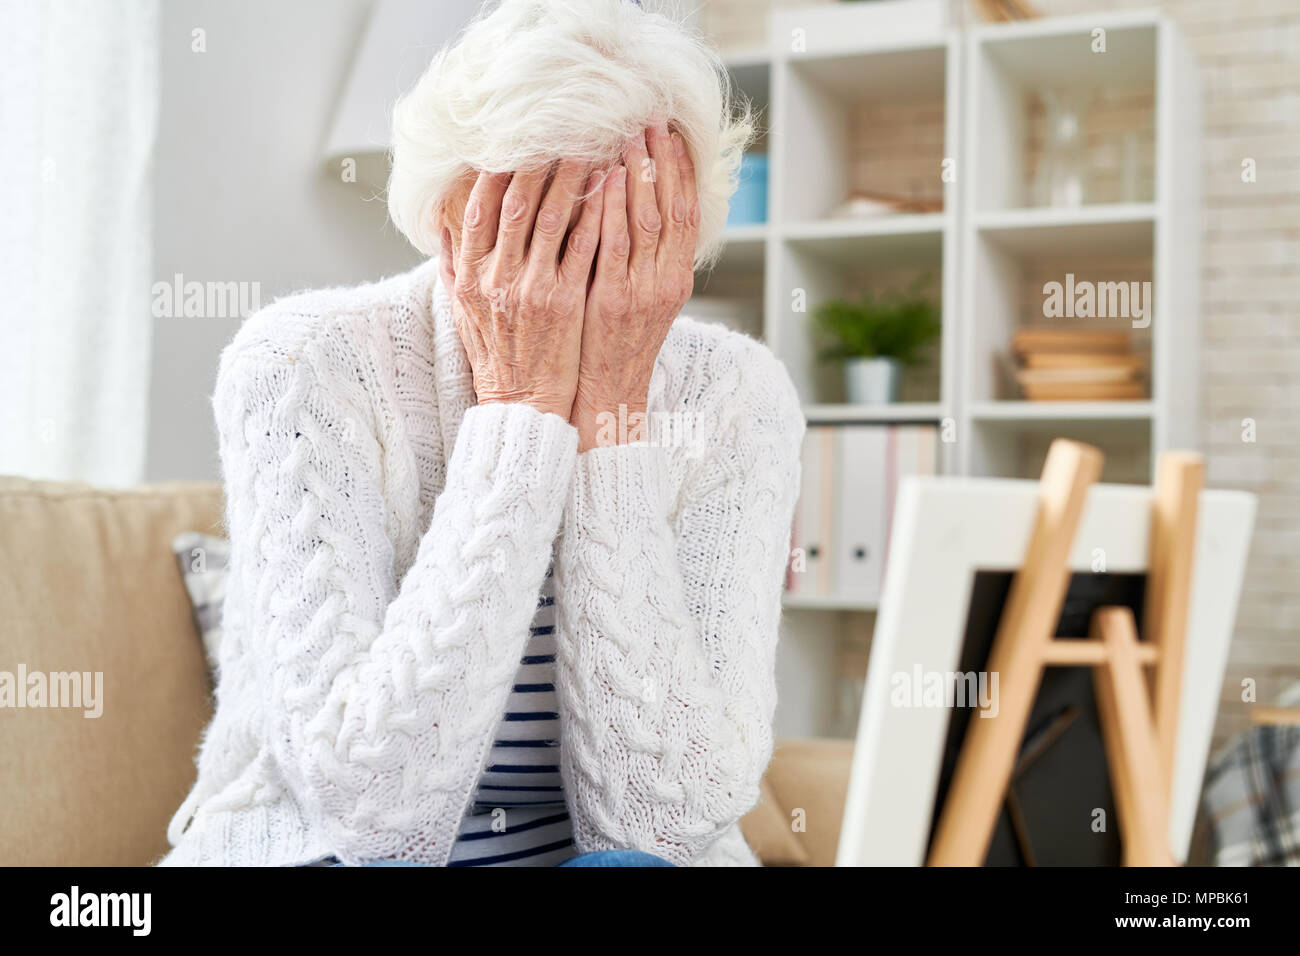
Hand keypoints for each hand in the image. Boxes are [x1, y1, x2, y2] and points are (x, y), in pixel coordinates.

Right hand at [439, 160, 603, 420]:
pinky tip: (610, 188)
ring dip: (571, 178)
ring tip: (590, 147)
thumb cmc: (496, 356)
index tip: (513, 142)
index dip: (495, 171)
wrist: (522, 402)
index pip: (477, 209)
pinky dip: (596, 213)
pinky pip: (582, 247)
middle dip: (537, 162)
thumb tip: (442, 223)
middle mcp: (496, 278)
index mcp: (469, 276)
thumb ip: (452, 265)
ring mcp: (531, 288)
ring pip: (550, 218)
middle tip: (559, 130)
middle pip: (514, 204)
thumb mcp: (461, 311)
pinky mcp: (564, 301)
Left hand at [571, 123, 699, 451]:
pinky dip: (611, 209)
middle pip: (671, 210)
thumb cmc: (618, 346)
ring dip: (637, 175)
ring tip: (627, 137)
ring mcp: (640, 292)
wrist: (608, 396)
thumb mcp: (644, 301)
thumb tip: (643, 211)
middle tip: (648, 122)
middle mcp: (665, 283)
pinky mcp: (610, 302)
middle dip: (661, 163)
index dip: (683, 173)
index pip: (687, 215)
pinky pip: (613, 246)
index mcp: (677, 280)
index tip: (672, 136)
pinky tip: (603, 179)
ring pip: (645, 222)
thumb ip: (647, 259)